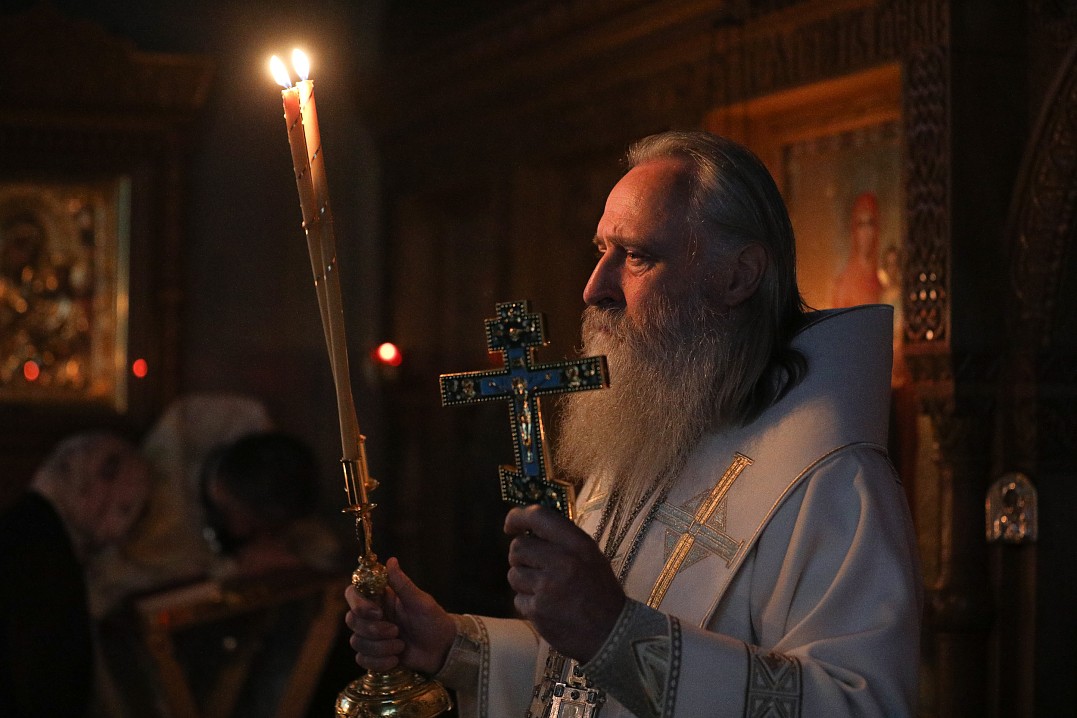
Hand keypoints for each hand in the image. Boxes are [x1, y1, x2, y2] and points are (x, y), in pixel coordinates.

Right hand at [345, 557, 455, 673]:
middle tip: (396, 631)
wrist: (442, 649)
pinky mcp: (374, 655)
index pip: (353, 594)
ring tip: (401, 646)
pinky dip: (378, 662)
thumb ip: (403, 583)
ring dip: (379, 648)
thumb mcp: (421, 601)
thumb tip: (391, 560)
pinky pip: (362, 660)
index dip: (359, 604)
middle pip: (351, 620)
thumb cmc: (433, 620)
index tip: (378, 613)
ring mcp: (372, 636)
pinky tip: (395, 660)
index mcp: (381, 598)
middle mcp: (372, 616)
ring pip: (356, 641)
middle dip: (373, 630)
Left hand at [504, 505, 624, 662]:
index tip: (510, 525)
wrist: (612, 634)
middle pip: (518, 546)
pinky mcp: (537, 610)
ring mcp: (548, 586)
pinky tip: (547, 608)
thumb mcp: (591, 556)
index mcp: (578, 544)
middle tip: (535, 567)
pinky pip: (518, 599)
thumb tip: (527, 528)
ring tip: (545, 590)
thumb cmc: (600, 592)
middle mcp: (562, 561)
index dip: (518, 517)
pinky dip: (528, 604)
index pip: (538, 516)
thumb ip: (562, 540)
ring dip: (524, 581)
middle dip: (521, 557)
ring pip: (514, 574)